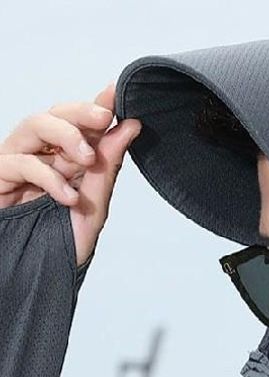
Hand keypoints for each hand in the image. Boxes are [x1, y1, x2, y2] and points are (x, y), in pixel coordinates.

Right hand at [0, 82, 141, 264]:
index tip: (117, 91)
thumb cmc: (62, 242)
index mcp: (70, 159)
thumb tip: (131, 127)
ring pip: (35, 124)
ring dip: (65, 135)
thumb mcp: (94, 204)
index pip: (83, 124)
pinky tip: (68, 196)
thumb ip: (108, 166)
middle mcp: (45, 155)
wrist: (39, 274)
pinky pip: (21, 162)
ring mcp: (19, 162)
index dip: (99, 104)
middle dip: (82, 111)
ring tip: (87, 158)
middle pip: (57, 113)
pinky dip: (48, 177)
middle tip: (104, 117)